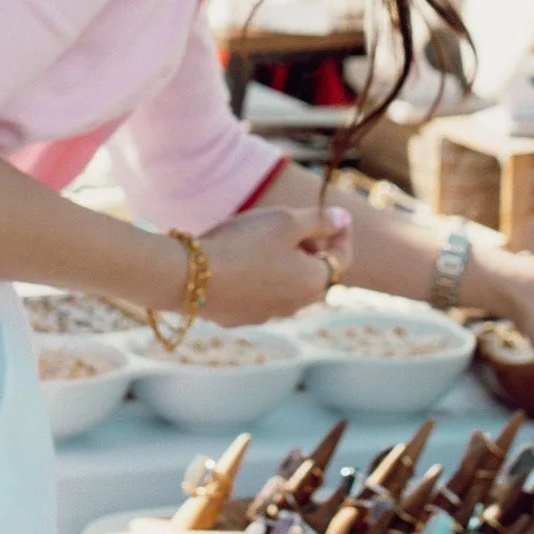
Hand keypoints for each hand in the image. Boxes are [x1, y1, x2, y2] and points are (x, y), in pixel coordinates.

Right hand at [199, 205, 350, 326]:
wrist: (189, 276)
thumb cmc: (243, 244)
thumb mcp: (286, 221)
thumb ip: (320, 220)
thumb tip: (344, 218)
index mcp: (314, 282)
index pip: (342, 257)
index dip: (342, 233)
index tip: (336, 215)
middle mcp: (296, 305)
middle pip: (315, 274)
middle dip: (312, 249)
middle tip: (296, 226)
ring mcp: (267, 315)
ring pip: (287, 286)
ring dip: (285, 264)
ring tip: (264, 239)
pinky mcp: (240, 318)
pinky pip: (260, 294)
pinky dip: (259, 277)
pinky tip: (239, 259)